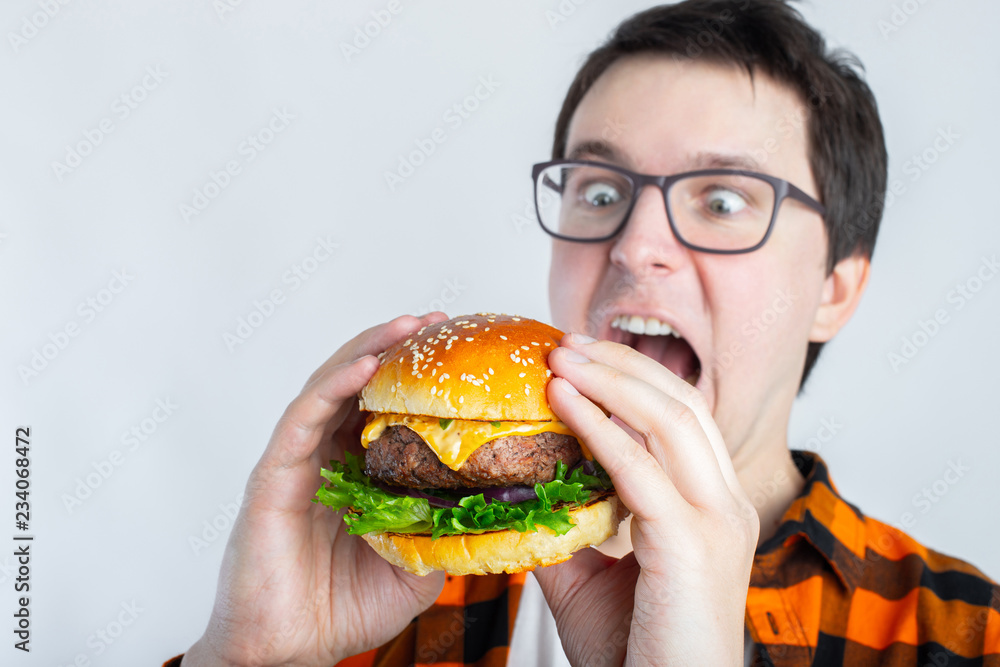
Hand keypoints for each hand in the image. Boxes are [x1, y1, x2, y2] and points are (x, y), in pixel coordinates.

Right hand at [183, 314, 448, 666]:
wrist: (289, 651)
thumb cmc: (342, 609)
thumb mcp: (415, 568)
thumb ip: (443, 532)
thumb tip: (494, 508)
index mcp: (356, 472)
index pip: (386, 408)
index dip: (417, 377)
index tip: (458, 349)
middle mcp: (326, 456)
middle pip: (360, 384)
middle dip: (397, 347)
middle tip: (439, 320)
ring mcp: (299, 461)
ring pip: (332, 387)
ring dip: (369, 350)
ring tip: (408, 325)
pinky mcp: (274, 474)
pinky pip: (305, 419)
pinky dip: (334, 387)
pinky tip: (365, 368)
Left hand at [534, 333, 758, 665]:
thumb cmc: (636, 653)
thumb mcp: (590, 577)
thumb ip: (566, 528)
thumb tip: (522, 489)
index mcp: (713, 506)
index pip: (680, 419)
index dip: (632, 379)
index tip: (580, 357)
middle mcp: (726, 504)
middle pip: (681, 404)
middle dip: (622, 365)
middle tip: (565, 342)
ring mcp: (717, 521)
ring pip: (670, 420)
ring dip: (611, 380)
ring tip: (561, 357)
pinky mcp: (691, 543)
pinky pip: (641, 467)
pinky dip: (600, 427)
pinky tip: (563, 402)